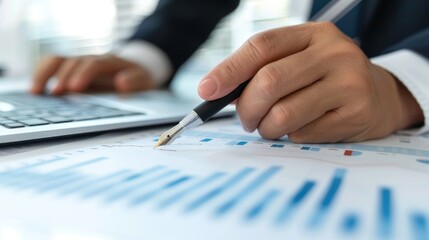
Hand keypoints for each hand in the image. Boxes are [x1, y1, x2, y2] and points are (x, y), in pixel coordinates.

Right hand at [31, 54, 156, 94]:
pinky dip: (41, 75)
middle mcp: (91, 60)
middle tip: (55, 93)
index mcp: (110, 62)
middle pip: (73, 61)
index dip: (83, 74)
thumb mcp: (144, 81)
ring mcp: (78, 64)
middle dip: (62, 77)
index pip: (94, 63)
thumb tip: (122, 83)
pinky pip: (51, 66)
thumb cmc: (138, 79)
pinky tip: (35, 91)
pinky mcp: (70, 71)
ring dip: (44, 74)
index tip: (74, 88)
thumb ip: (135, 82)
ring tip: (35, 92)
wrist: (134, 72)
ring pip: (57, 60)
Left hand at [198, 22, 423, 142]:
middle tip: (245, 120)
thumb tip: (217, 91)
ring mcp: (349, 83)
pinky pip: (302, 134)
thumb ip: (263, 69)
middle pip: (269, 82)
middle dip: (246, 108)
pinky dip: (290, 136)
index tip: (206, 91)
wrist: (380, 95)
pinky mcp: (356, 113)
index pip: (262, 46)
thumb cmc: (326, 78)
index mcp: (313, 34)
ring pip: (283, 114)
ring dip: (266, 127)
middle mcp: (334, 53)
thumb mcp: (300, 60)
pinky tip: (301, 128)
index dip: (229, 70)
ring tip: (270, 126)